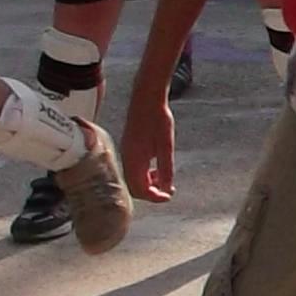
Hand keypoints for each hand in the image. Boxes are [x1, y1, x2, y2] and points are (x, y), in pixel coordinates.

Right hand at [122, 83, 178, 200]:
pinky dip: (145, 174)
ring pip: (134, 178)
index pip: (140, 190)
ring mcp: (126, 153)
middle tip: (168, 190)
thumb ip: (166, 169)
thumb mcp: (166, 146)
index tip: (169, 196)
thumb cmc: (158, 119)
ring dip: (148, 183)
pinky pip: (134, 169)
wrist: (147, 98)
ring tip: (164, 178)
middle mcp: (126, 159)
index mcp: (134, 160)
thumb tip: (166, 189)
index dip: (155, 197)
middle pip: (134, 187)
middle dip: (151, 192)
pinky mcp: (128, 147)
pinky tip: (156, 168)